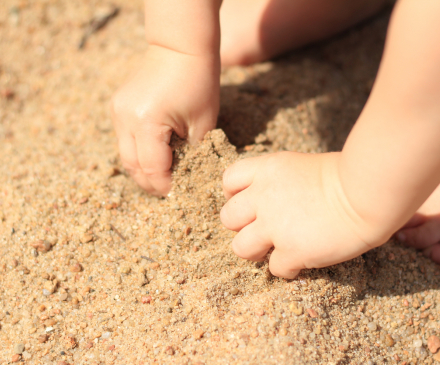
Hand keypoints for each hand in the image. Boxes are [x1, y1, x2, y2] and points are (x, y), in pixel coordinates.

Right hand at [111, 46, 219, 195]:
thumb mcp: (202, 124)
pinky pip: (125, 140)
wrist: (179, 47)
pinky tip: (155, 155)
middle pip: (132, 166)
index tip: (178, 192)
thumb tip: (185, 177)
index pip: (152, 169)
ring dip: (143, 169)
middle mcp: (125, 119)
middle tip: (168, 190)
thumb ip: (191, 154)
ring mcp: (117, 112)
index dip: (165, 185)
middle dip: (151, 183)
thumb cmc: (198, 82)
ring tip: (162, 176)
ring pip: (125, 155)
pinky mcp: (117, 108)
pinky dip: (139, 153)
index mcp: (147, 123)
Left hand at [221, 152, 383, 278]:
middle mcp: (263, 196)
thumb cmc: (346, 175)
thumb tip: (268, 200)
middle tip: (262, 229)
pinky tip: (303, 260)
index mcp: (267, 170)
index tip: (249, 203)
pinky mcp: (292, 251)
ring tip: (276, 249)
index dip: (234, 195)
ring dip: (256, 251)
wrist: (368, 192)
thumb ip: (277, 182)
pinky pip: (275, 268)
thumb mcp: (301, 165)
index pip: (228, 180)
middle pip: (227, 218)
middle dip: (241, 227)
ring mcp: (274, 225)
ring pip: (240, 248)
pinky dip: (288, 268)